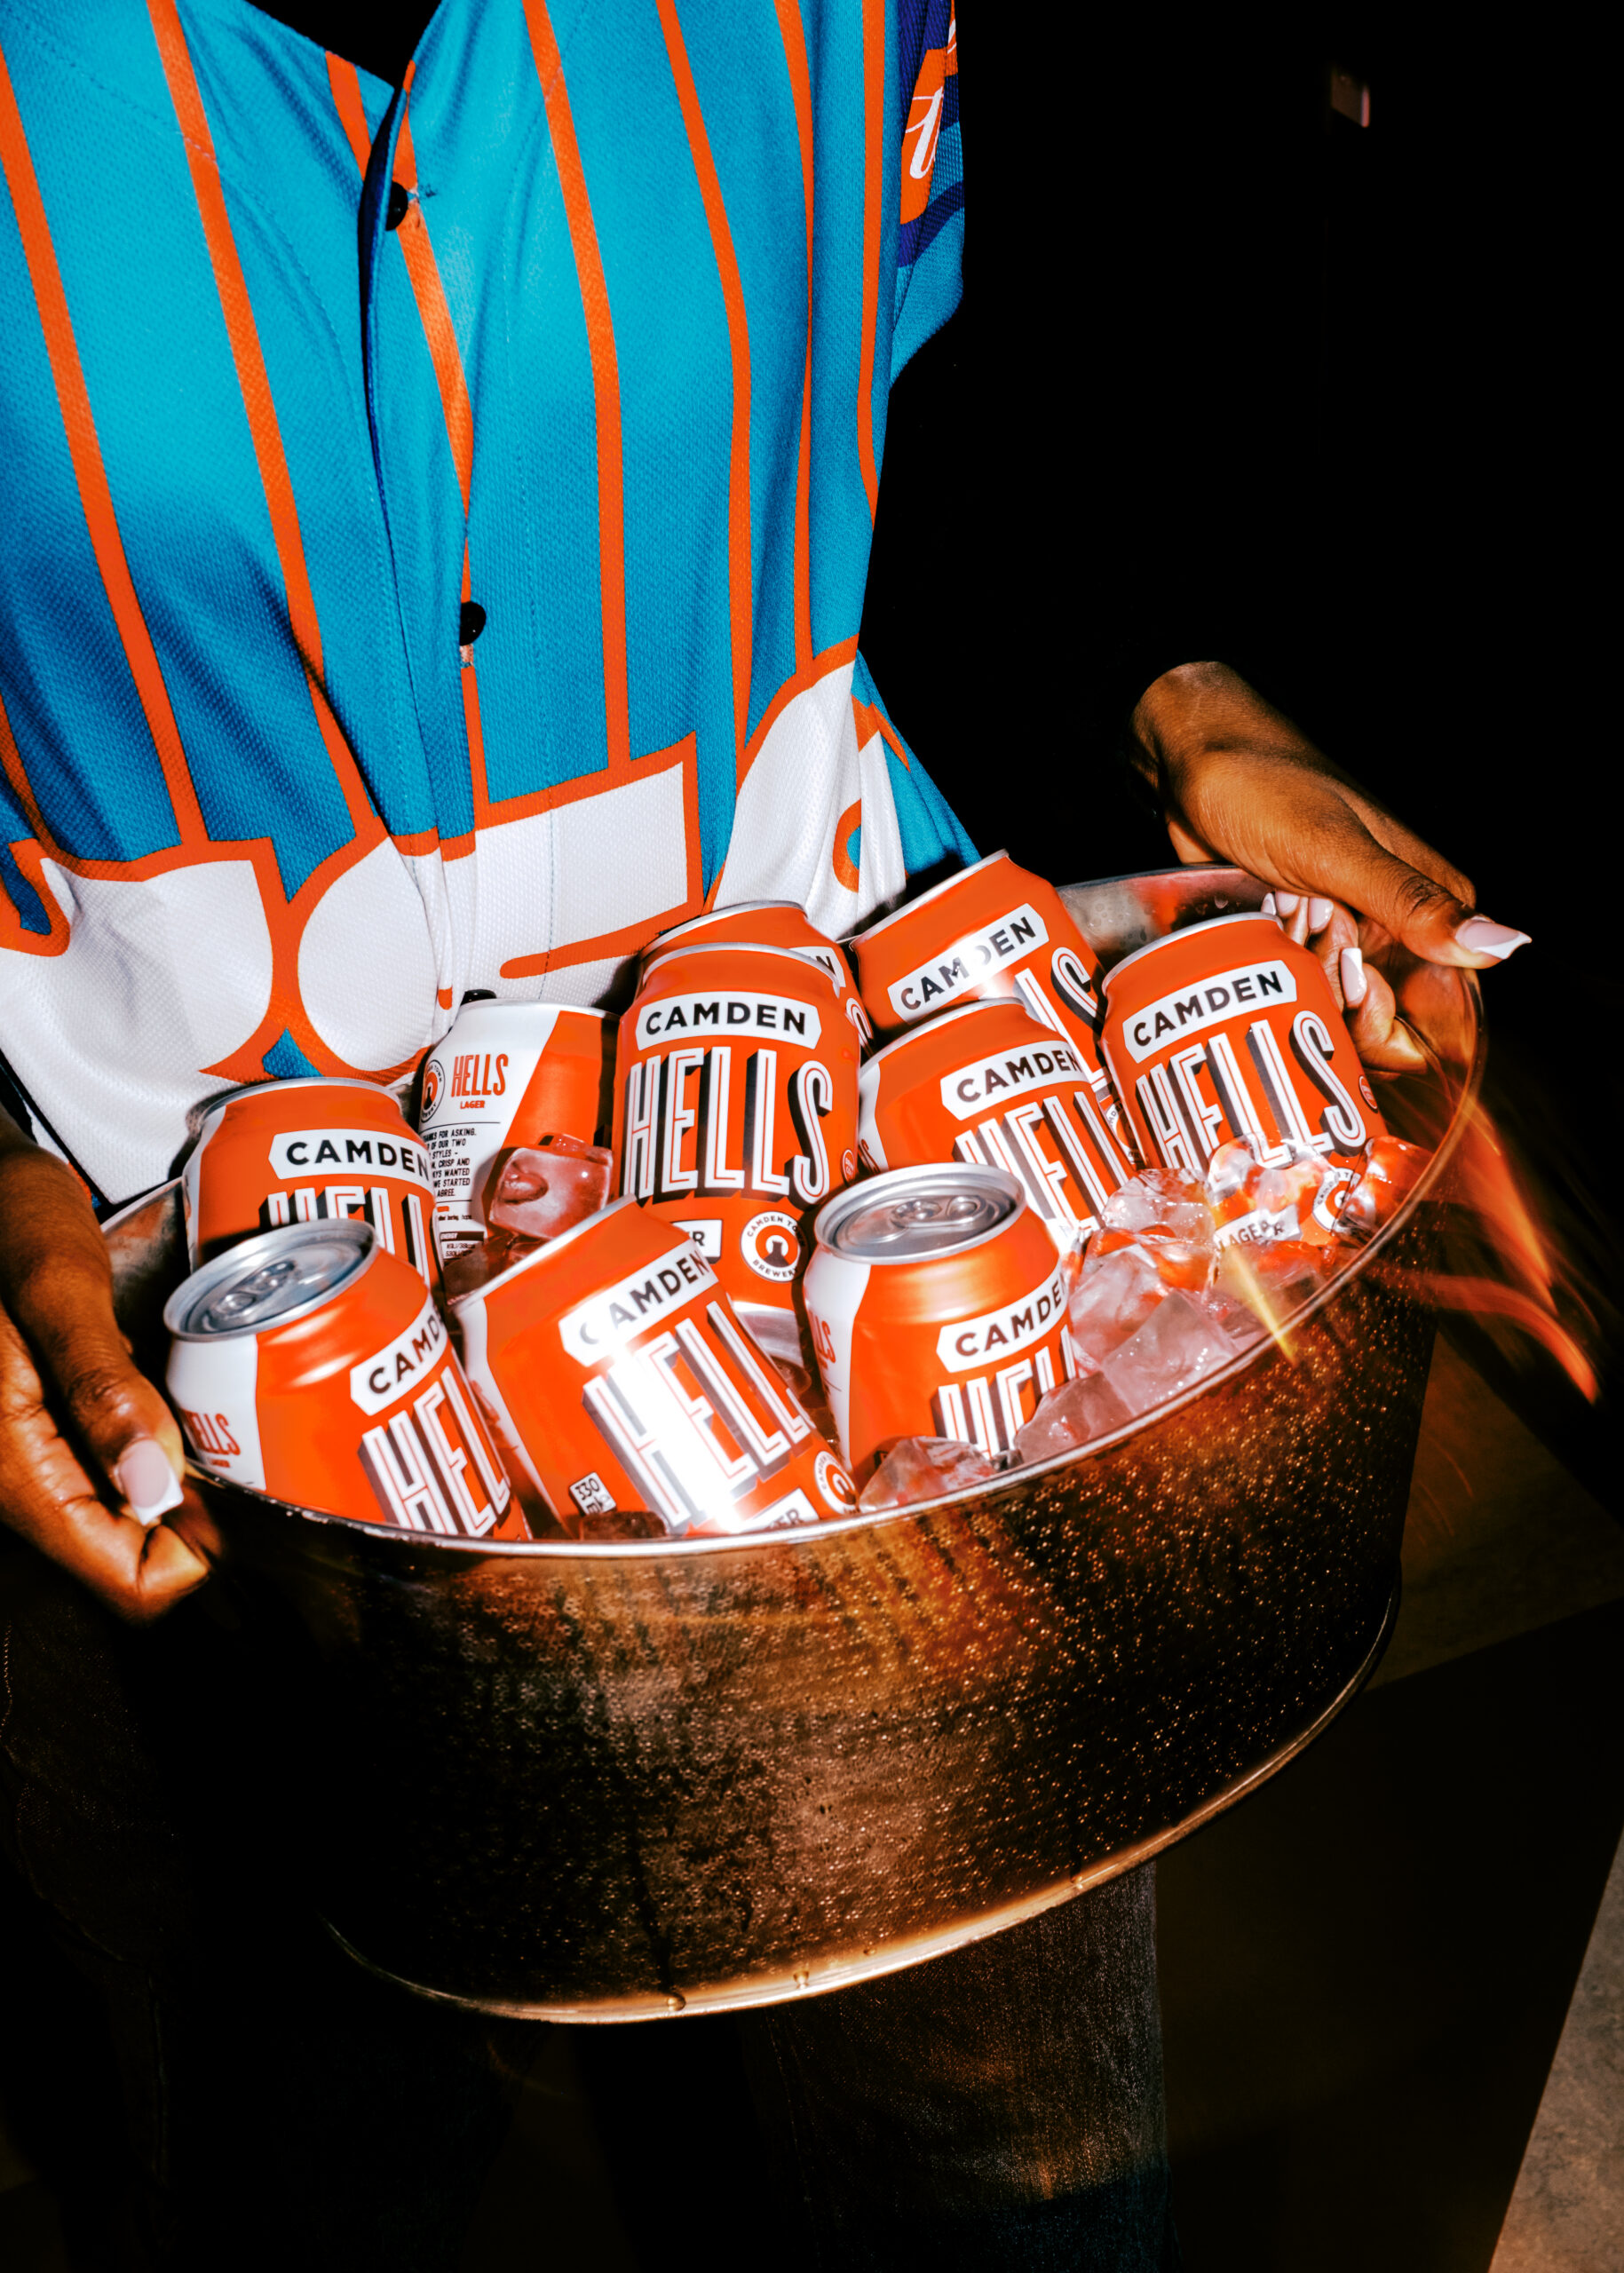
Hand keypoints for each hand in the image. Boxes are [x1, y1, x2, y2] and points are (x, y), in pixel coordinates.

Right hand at [0, 1121, 208, 1619]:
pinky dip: (157, 1452)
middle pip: (127, 1558)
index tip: (242, 1496)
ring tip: (216, 1418)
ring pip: (125, 1518)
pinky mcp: (47, 1432)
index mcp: (13, 1464)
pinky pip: (113, 1476)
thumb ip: (101, 1387)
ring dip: (180, 1484)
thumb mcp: (56, 1286)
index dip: (194, 1556)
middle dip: (195, 1520)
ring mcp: (31, 1459)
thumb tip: (154, 1491)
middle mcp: (16, 1478)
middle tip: (241, 1444)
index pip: (122, 1580)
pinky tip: (180, 1405)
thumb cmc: (4, 1219)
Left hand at [1131, 662, 1529, 1071]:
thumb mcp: (1337, 849)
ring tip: (1281, 909)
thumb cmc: (1265, 784)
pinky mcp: (1295, 940)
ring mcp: (1340, 936)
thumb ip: (1414, 904)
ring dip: (1296, 979)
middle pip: (1384, 1021)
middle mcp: (1390, 926)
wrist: (1191, 758)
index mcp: (1426, 901)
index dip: (1396, 1020)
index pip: (1443, 1008)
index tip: (1350, 983)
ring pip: (1331, 1009)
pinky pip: (1291, 988)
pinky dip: (1269, 972)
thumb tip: (1504, 945)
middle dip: (1336, 999)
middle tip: (1308, 932)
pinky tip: (1258, 926)